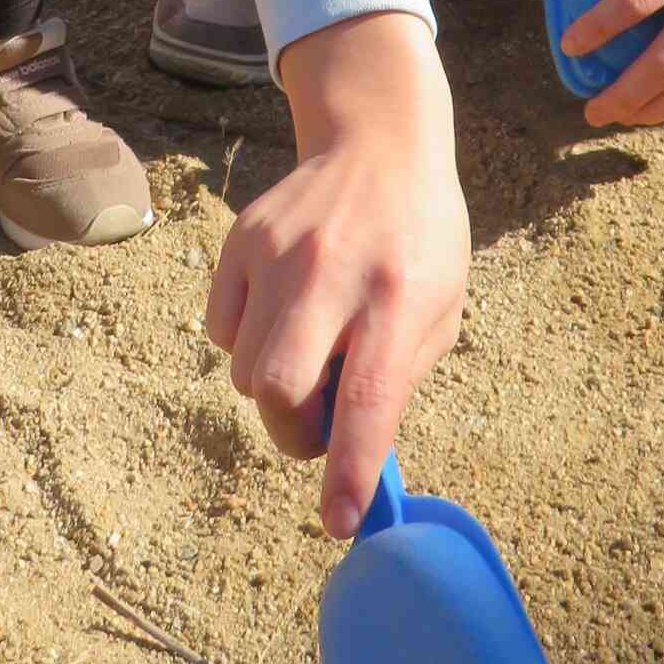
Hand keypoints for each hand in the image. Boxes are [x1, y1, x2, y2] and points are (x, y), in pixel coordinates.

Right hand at [208, 12, 469, 538]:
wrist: (378, 143)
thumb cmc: (419, 240)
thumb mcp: (441, 307)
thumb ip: (396, 381)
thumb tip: (352, 463)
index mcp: (400, 294)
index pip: (368, 398)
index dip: (350, 469)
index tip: (340, 521)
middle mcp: (333, 270)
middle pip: (276, 387)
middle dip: (292, 430)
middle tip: (318, 422)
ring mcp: (278, 251)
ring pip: (243, 368)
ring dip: (274, 385)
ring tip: (311, 347)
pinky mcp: (240, 239)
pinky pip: (221, 330)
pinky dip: (248, 341)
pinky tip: (285, 309)